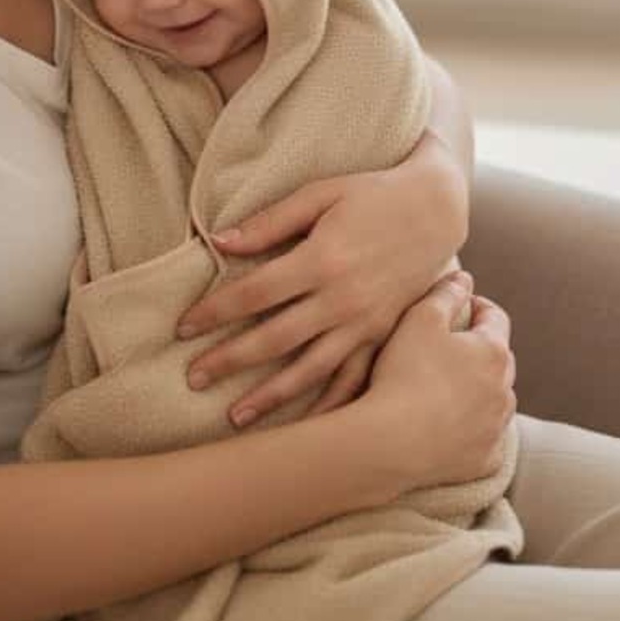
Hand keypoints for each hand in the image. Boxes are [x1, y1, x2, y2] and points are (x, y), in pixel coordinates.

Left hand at [177, 141, 468, 429]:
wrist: (437, 209)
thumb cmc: (373, 194)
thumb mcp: (321, 193)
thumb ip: (270, 221)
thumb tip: (219, 242)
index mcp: (322, 259)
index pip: (253, 294)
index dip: (213, 312)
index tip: (182, 328)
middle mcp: (342, 298)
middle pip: (274, 339)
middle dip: (229, 361)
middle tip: (192, 379)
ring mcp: (366, 323)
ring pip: (311, 370)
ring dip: (271, 397)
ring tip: (235, 418)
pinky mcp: (385, 336)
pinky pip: (354, 380)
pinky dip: (329, 406)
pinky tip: (305, 427)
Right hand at [364, 270, 516, 492]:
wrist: (392, 442)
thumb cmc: (405, 374)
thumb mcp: (420, 319)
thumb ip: (446, 293)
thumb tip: (465, 279)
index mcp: (493, 352)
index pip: (495, 317)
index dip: (477, 306)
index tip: (460, 305)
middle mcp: (505, 390)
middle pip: (499, 361)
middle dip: (480, 350)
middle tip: (451, 347)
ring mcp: (496, 428)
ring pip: (496, 401)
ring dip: (480, 391)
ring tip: (449, 388)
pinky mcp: (484, 460)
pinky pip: (486, 440)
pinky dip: (474, 431)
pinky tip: (452, 428)